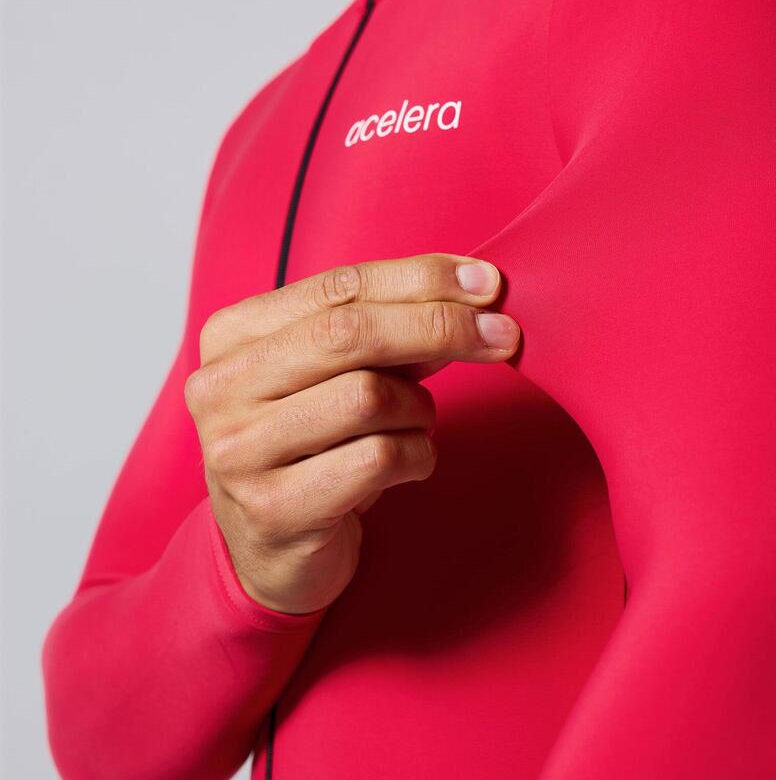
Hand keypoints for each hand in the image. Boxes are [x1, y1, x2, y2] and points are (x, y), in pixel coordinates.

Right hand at [184, 253, 519, 613]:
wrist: (273, 548)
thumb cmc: (315, 442)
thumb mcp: (342, 373)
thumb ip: (393, 332)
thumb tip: (473, 296)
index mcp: (233, 334)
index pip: (340, 285)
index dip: (422, 278)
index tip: (487, 282)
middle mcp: (221, 387)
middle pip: (350, 333)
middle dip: (441, 326)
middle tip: (502, 334)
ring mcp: (239, 451)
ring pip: (369, 397)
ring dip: (420, 408)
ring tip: (416, 424)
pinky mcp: (272, 509)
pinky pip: (377, 459)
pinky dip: (417, 455)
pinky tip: (409, 463)